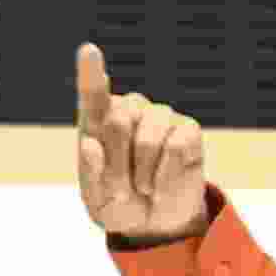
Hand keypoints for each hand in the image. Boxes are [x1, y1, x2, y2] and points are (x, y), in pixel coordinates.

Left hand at [76, 42, 208, 240]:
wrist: (154, 224)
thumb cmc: (119, 204)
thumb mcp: (96, 200)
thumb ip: (90, 175)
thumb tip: (90, 144)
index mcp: (97, 123)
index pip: (92, 93)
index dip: (90, 72)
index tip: (88, 51)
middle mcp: (129, 111)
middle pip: (117, 123)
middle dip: (116, 166)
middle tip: (120, 190)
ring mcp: (160, 116)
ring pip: (147, 138)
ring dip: (141, 174)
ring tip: (141, 189)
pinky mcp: (187, 129)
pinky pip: (175, 148)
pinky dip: (165, 176)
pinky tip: (160, 185)